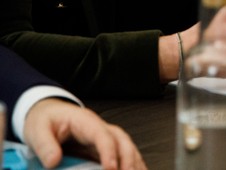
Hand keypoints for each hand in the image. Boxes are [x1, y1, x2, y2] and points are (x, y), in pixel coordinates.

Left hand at [23, 98, 145, 169]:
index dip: (108, 152)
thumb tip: (54, 162)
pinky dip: (134, 164)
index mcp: (86, 122)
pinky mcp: (107, 147)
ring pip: (128, 147)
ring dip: (135, 163)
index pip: (102, 135)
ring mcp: (107, 137)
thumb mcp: (38, 130)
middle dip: (128, 159)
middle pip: (122, 141)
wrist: (50, 113)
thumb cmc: (46, 120)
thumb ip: (45, 145)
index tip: (110, 168)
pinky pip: (125, 154)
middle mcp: (102, 128)